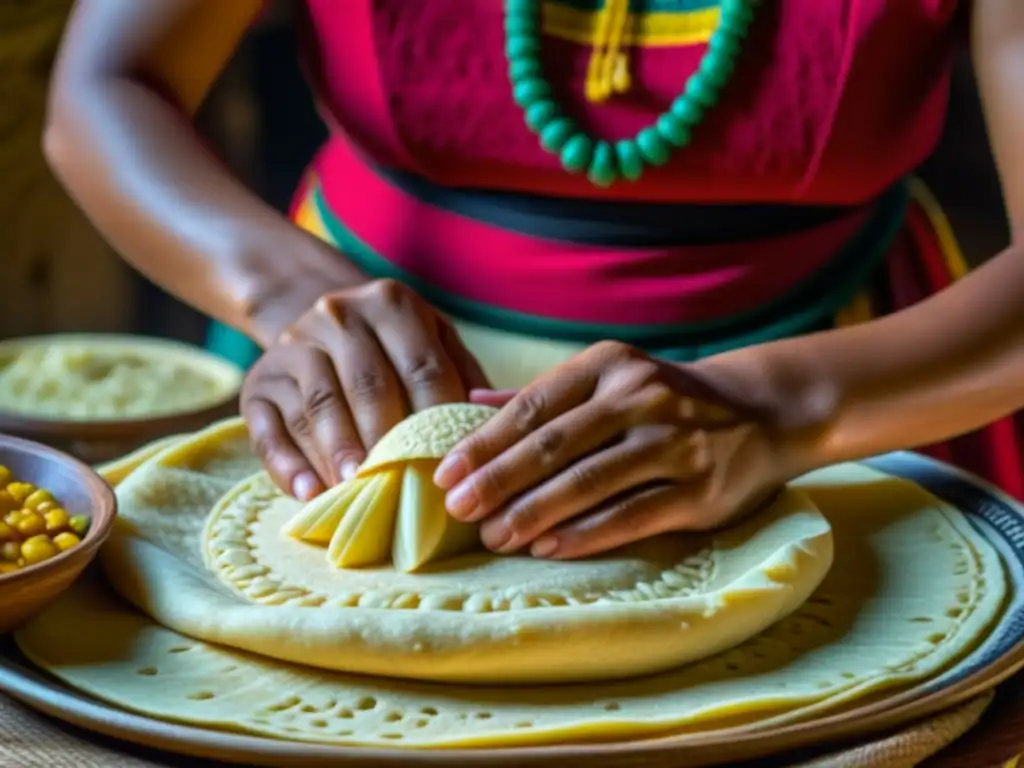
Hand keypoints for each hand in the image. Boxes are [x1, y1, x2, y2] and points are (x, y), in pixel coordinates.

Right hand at [242, 279, 488, 499]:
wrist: (321, 320)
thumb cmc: (395, 347)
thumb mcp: (435, 341)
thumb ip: (464, 376)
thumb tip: (487, 426)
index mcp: (391, 303)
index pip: (422, 365)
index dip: (438, 416)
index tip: (453, 463)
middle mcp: (337, 315)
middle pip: (368, 384)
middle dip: (386, 438)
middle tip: (401, 483)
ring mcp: (293, 346)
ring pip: (318, 404)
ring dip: (338, 451)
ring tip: (354, 490)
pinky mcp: (256, 383)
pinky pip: (268, 427)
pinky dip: (287, 464)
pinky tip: (307, 493)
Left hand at [433, 341, 798, 559]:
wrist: (760, 412)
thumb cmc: (664, 400)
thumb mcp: (608, 379)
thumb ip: (542, 395)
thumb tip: (466, 404)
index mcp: (608, 364)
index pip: (532, 406)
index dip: (484, 443)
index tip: (444, 475)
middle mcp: (640, 395)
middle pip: (553, 444)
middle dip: (497, 481)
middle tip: (457, 510)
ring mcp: (674, 441)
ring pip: (588, 482)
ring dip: (533, 514)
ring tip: (494, 537)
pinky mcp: (700, 488)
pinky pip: (631, 515)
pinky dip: (585, 534)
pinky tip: (547, 548)